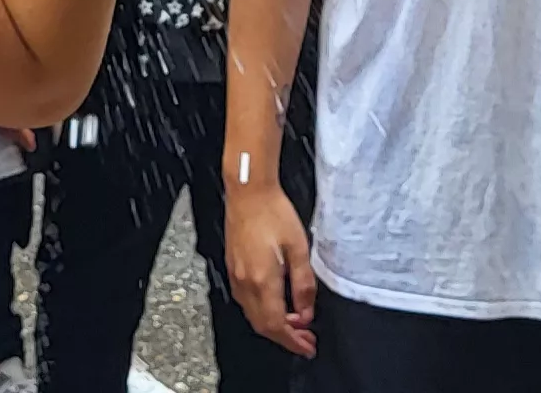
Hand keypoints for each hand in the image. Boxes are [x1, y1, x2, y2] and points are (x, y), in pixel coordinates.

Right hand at [222, 177, 316, 356]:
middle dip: (285, 337)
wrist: (248, 191)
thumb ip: (303, 284)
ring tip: (296, 323)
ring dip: (274, 325)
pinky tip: (277, 303)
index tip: (307, 348)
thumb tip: (306, 312)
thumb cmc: (273, 213)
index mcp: (262, 280)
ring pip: (253, 315)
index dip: (293, 341)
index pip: (277, 325)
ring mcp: (235, 275)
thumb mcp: (299, 248)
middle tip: (305, 339)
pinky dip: (262, 311)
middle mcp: (244, 282)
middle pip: (262, 325)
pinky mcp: (233, 267)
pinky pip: (246, 301)